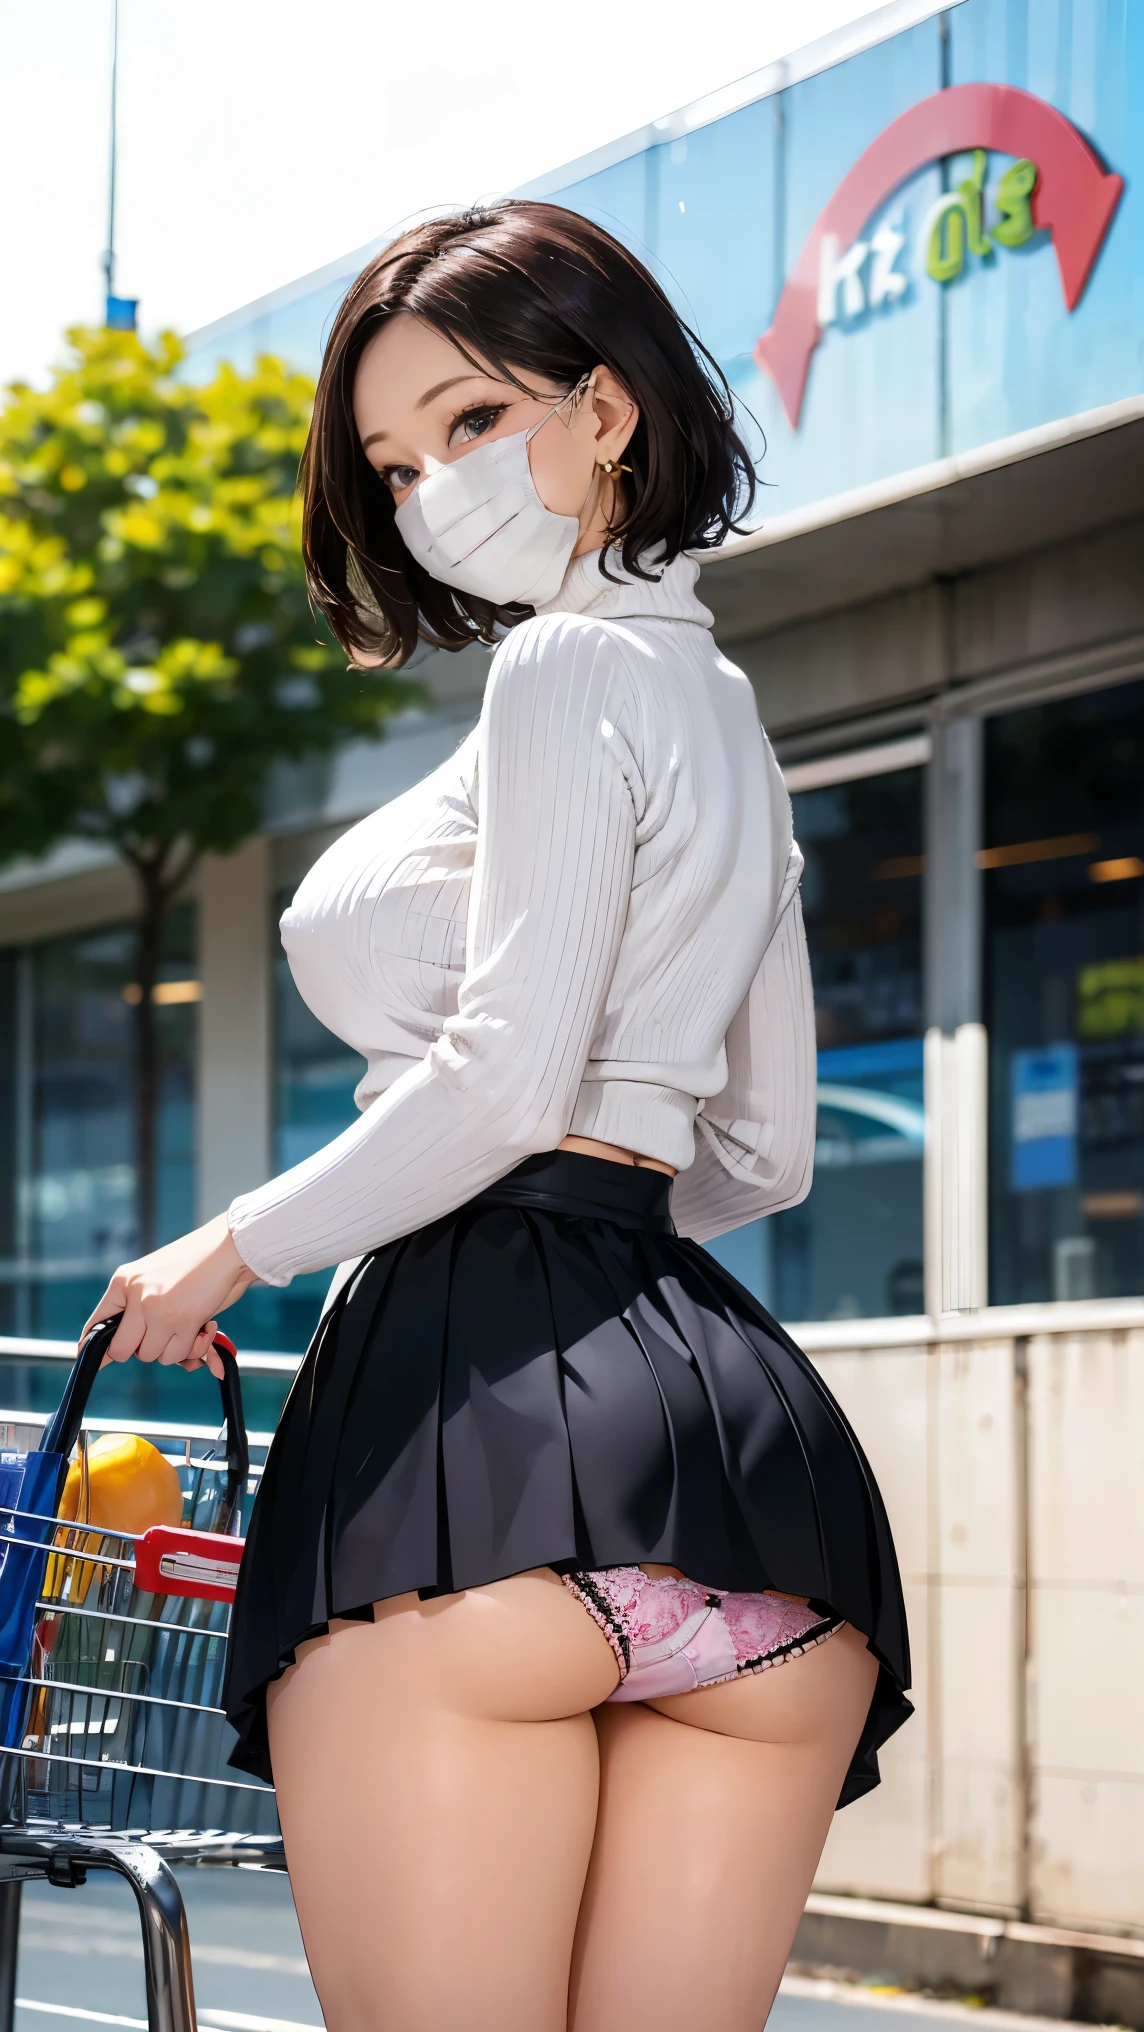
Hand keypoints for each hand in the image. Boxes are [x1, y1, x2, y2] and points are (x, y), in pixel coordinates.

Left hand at [82, 1214, 257, 1378]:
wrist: (228, 1247)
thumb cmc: (194, 1262)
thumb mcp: (153, 1276)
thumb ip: (135, 1306)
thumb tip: (114, 1352)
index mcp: (124, 1282)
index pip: (96, 1325)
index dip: (96, 1348)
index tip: (99, 1359)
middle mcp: (136, 1296)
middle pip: (122, 1351)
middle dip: (141, 1351)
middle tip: (162, 1337)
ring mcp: (157, 1310)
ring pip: (152, 1356)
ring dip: (171, 1348)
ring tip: (187, 1326)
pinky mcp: (183, 1322)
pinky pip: (177, 1354)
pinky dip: (193, 1348)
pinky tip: (204, 1328)